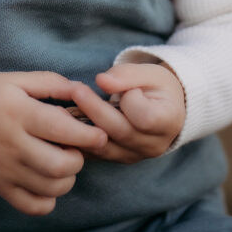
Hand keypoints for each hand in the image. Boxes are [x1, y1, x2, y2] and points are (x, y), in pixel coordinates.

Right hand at [0, 72, 107, 214]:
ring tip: (61, 161)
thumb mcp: (14, 80)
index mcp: (18, 112)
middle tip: (75, 148)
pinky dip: (49, 199)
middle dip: (79, 158)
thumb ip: (50, 83)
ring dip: (67, 178)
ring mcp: (5, 170)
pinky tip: (46, 180)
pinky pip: (34, 206)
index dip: (88, 134)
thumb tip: (82, 90)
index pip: (62, 129)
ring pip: (51, 188)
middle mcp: (12, 144)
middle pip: (60, 165)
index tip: (99, 133)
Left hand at [69, 63, 185, 163]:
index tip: (125, 88)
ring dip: (82, 128)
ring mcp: (136, 156)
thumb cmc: (157, 87)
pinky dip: (80, 140)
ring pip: (104, 146)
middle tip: (75, 90)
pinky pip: (96, 153)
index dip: (131, 102)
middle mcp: (153, 145)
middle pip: (120, 131)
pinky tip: (64, 125)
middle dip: (95, 110)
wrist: (164, 107)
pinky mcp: (119, 158)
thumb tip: (101, 81)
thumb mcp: (149, 73)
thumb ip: (127, 75)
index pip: (146, 117)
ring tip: (62, 108)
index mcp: (168, 121)